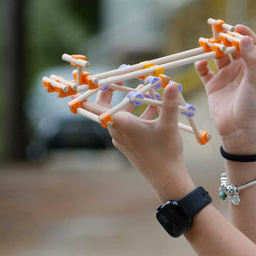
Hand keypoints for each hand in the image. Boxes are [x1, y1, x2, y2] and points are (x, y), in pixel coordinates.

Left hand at [86, 82, 193, 201]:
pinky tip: (152, 110)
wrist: (166, 178)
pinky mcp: (128, 145)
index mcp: (122, 124)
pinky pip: (126, 125)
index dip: (86, 94)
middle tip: (119, 78)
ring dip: (129, 102)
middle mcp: (117, 131)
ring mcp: (122, 139)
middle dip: (112, 92)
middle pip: (106, 107)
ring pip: (118, 115)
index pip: (93, 107)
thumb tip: (173, 84)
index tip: (82, 83)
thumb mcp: (169, 125)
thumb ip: (169, 103)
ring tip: (144, 89)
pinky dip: (135, 114)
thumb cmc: (165, 152)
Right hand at [195, 24, 255, 154]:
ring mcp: (226, 77)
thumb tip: (245, 38)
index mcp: (254, 67)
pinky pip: (204, 71)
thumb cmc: (252, 107)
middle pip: (231, 46)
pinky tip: (200, 63)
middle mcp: (240, 70)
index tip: (236, 27)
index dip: (243, 33)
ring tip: (205, 42)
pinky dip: (201, 65)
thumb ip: (251, 60)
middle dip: (223, 36)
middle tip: (216, 28)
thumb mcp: (255, 82)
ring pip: (217, 56)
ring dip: (211, 48)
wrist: (239, 131)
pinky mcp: (213, 87)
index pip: (250, 43)